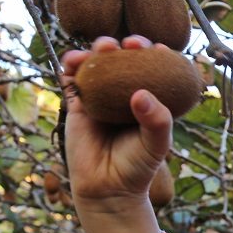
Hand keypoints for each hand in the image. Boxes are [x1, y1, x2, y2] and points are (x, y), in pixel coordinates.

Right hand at [61, 35, 172, 214]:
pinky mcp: (78, 104)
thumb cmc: (137, 166)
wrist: (107, 188)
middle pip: (126, 60)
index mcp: (149, 100)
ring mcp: (101, 97)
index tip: (160, 49)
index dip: (157, 54)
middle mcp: (125, 95)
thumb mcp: (157, 144)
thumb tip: (141, 94)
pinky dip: (71, 66)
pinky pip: (72, 80)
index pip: (155, 70)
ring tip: (103, 48)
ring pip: (99, 64)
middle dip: (129, 45)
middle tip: (131, 44)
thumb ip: (157, 121)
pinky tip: (75, 61)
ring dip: (99, 49)